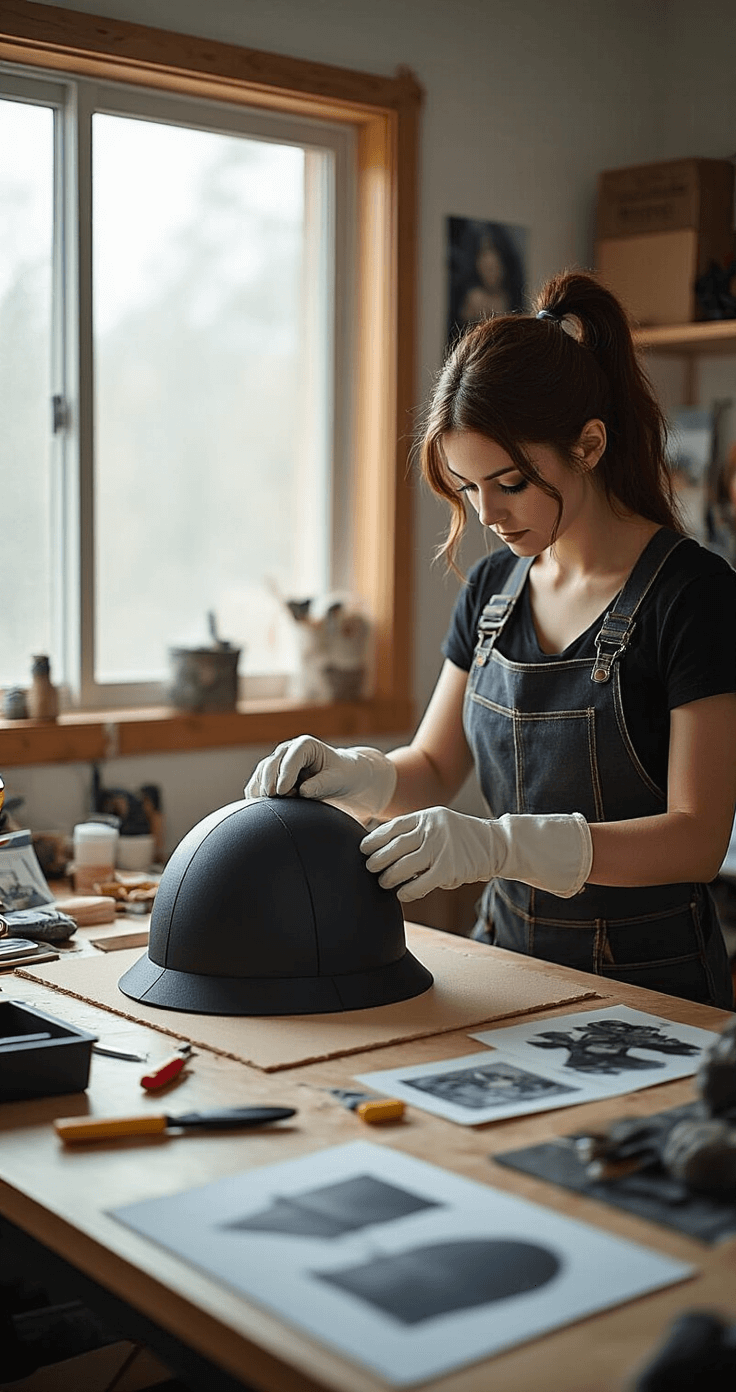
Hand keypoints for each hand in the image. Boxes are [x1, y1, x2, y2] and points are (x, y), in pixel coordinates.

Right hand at [244, 735, 396, 820]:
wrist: (338, 777)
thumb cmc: (340, 776)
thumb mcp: (337, 779)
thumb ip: (322, 784)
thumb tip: (303, 791)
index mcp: (305, 745)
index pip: (291, 756)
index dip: (285, 773)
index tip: (283, 791)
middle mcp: (288, 750)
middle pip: (271, 763)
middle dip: (270, 782)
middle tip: (275, 799)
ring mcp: (277, 761)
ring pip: (261, 773)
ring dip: (262, 790)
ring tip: (273, 805)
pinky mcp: (270, 775)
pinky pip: (257, 784)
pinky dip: (256, 795)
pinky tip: (260, 808)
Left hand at [360, 806, 591, 901]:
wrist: (498, 844)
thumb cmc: (462, 837)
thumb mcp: (439, 822)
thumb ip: (416, 830)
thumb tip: (383, 844)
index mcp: (427, 816)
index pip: (392, 827)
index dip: (374, 839)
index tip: (363, 849)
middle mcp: (431, 830)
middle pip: (393, 848)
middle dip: (377, 860)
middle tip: (370, 868)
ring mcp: (440, 849)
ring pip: (403, 867)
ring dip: (388, 877)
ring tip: (383, 882)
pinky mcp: (449, 870)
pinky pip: (419, 884)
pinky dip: (407, 891)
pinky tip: (402, 894)